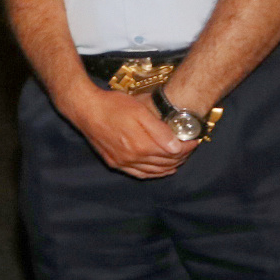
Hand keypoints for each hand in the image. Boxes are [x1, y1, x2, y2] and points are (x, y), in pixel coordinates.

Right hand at [64, 87, 193, 177]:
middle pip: (165, 163)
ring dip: (169, 166)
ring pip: (153, 171)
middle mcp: (133, 158)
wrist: (85, 109)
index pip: (173, 152)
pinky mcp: (114, 162)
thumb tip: (177, 147)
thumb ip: (159, 131)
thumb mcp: (139, 112)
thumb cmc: (112, 106)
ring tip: (178, 158)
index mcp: (141, 146)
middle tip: (188, 148)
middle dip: (181, 157)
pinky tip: (158, 170)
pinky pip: (138, 174)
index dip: (187, 147)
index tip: (195, 140)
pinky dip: (152, 173)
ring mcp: (123, 162)